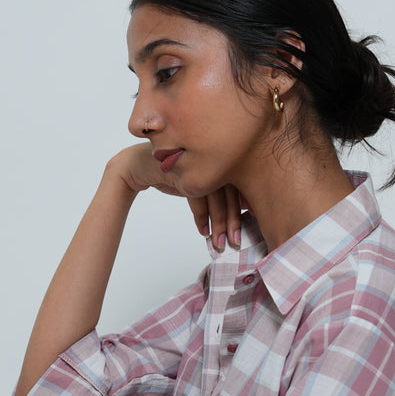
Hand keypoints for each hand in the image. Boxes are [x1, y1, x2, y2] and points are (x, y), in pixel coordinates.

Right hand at [108, 145, 243, 250]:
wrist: (141, 164)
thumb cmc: (175, 172)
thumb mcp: (200, 180)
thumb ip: (220, 188)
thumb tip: (244, 207)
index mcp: (221, 153)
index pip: (240, 181)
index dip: (248, 204)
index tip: (253, 222)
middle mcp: (211, 154)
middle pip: (230, 190)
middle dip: (233, 220)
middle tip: (235, 242)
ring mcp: (196, 159)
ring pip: (215, 194)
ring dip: (218, 222)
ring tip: (219, 243)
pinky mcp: (181, 168)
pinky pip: (196, 195)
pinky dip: (200, 216)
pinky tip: (203, 231)